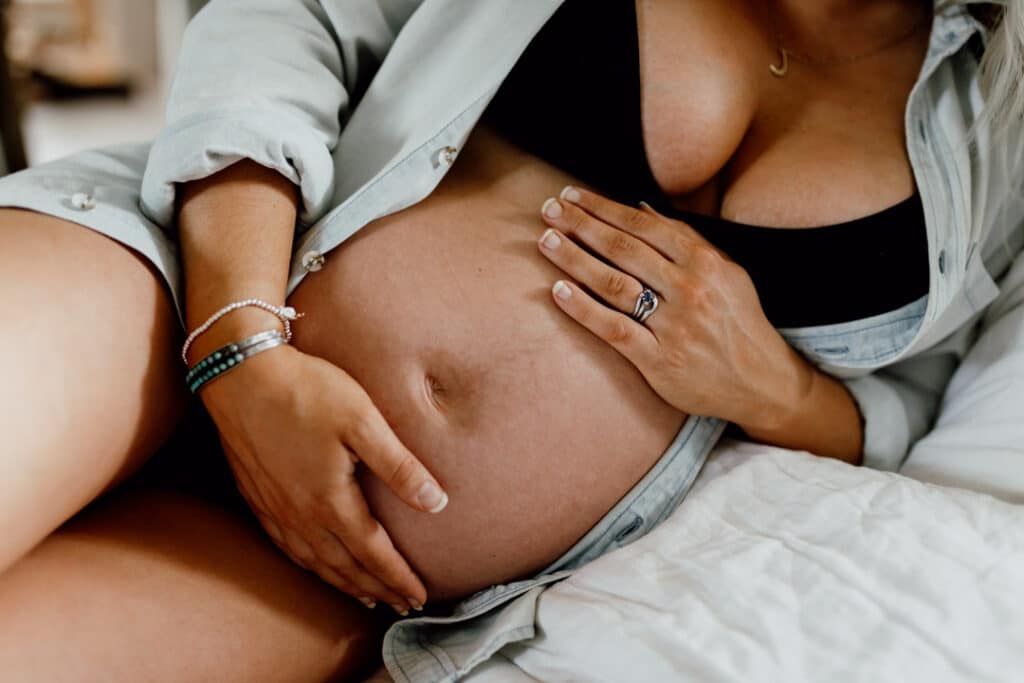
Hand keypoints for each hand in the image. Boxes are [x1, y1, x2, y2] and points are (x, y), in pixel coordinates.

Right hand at [200, 344, 447, 614]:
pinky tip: (315, 563)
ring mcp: (275, 508)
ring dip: (344, 583)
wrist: (240, 374)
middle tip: (401, 606)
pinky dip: (310, 565)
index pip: (373, 554)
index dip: (399, 579)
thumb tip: (436, 502)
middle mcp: (300, 515)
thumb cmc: (306, 391)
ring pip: (314, 562)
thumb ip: (399, 466)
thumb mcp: (363, 421)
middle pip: (345, 567)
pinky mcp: (257, 496)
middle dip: (376, 589)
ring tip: (366, 596)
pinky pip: (287, 547)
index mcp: (330, 501)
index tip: (419, 598)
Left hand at [536, 186, 813, 431]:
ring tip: (545, 240)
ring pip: (614, 284)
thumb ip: (685, 239)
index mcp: (705, 262)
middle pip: (623, 248)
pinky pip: (614, 329)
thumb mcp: (726, 272)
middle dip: (581, 224)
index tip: (571, 195)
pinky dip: (583, 309)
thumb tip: (641, 207)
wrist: (763, 383)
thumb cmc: (738, 323)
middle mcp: (689, 289)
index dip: (603, 207)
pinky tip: (557, 291)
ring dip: (575, 259)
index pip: (643, 225)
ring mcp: (674, 326)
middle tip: (548, 208)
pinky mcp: (659, 361)